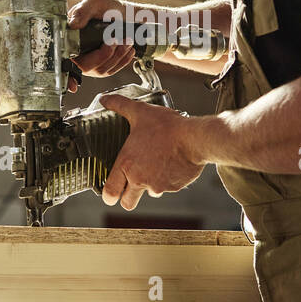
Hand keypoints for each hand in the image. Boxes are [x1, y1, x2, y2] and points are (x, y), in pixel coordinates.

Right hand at [66, 0, 134, 92]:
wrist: (123, 13)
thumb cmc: (106, 7)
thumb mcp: (93, 3)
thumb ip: (82, 11)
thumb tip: (73, 25)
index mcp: (69, 39)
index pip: (62, 60)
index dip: (66, 75)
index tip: (72, 85)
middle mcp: (78, 54)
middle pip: (86, 67)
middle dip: (104, 55)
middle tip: (115, 39)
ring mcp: (92, 62)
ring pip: (102, 69)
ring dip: (117, 55)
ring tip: (127, 40)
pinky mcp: (105, 65)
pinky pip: (113, 69)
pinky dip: (123, 60)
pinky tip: (129, 50)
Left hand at [99, 94, 205, 210]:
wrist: (195, 138)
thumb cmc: (167, 127)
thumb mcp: (140, 112)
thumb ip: (120, 105)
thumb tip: (105, 99)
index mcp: (127, 165)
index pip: (110, 192)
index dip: (109, 195)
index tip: (111, 192)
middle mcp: (140, 180)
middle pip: (128, 202)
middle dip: (128, 197)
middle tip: (130, 185)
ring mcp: (158, 186)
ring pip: (150, 193)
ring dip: (151, 184)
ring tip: (156, 164)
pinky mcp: (174, 187)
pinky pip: (168, 188)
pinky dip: (168, 179)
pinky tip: (172, 163)